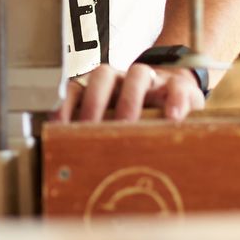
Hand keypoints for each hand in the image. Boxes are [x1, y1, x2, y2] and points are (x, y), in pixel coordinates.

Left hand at [52, 62, 205, 122]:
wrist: (175, 93)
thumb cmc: (138, 115)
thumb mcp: (114, 123)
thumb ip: (95, 135)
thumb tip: (71, 165)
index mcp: (101, 87)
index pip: (77, 87)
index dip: (66, 105)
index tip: (59, 128)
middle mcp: (122, 78)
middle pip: (103, 76)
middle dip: (95, 102)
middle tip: (93, 130)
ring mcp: (151, 79)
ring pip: (137, 74)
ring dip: (130, 100)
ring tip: (130, 126)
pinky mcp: (180, 85)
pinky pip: (177, 88)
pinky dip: (174, 101)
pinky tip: (172, 118)